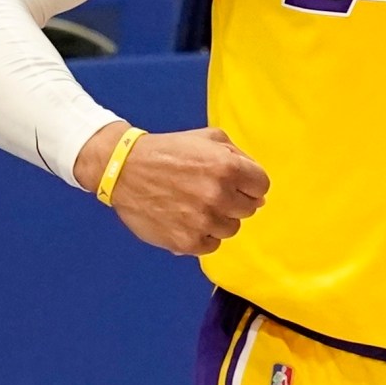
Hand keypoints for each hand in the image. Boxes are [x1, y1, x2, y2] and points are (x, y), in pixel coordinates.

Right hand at [75, 123, 267, 256]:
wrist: (123, 169)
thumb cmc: (168, 151)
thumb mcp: (208, 138)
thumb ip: (240, 158)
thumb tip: (260, 195)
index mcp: (228, 167)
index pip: (262, 187)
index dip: (248, 184)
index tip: (231, 182)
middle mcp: (218, 195)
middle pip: (248, 209)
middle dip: (233, 200)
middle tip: (207, 192)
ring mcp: (203, 221)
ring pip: (231, 229)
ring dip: (218, 219)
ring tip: (194, 205)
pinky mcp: (187, 242)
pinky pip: (211, 245)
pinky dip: (202, 235)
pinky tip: (185, 219)